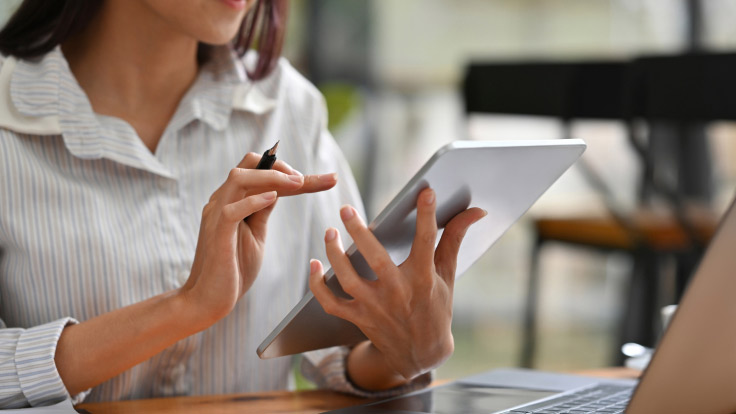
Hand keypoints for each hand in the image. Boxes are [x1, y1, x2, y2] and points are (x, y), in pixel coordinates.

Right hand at [181, 152, 336, 326]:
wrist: (209, 300)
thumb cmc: (233, 268)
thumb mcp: (255, 232)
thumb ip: (262, 210)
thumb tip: (279, 190)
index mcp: (233, 199)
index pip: (260, 170)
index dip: (292, 170)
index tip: (327, 179)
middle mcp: (222, 201)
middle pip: (248, 164)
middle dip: (281, 166)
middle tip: (307, 179)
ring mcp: (216, 215)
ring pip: (238, 178)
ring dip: (271, 176)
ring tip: (298, 183)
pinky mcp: (217, 234)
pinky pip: (231, 210)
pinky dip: (253, 200)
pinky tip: (273, 198)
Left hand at [309, 188, 485, 381]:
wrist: (422, 354)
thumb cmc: (435, 306)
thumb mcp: (447, 274)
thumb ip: (455, 238)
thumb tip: (476, 211)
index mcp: (423, 279)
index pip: (427, 242)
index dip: (427, 216)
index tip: (426, 192)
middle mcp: (398, 292)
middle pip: (375, 260)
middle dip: (359, 234)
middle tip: (346, 209)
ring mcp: (375, 307)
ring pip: (347, 280)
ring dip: (335, 255)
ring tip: (330, 232)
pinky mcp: (359, 318)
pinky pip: (331, 302)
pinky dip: (317, 285)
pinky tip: (314, 264)